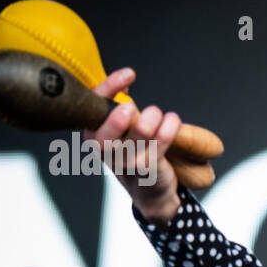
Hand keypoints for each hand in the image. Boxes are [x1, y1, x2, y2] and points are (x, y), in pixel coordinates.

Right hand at [82, 68, 180, 224]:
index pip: (93, 107)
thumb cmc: (133, 155)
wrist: (149, 192)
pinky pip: (159, 147)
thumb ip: (118, 106)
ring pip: (137, 138)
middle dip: (117, 120)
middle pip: (105, 135)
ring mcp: (127, 163)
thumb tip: (125, 78)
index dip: (108, 88)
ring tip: (160, 113)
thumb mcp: (119, 131)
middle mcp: (106, 151)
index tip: (129, 74)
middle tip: (130, 107)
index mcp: (94, 134)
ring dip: (151, 120)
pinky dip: (168, 130)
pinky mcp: (148, 170)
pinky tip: (173, 120)